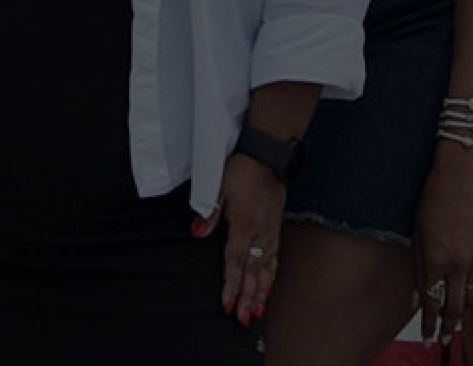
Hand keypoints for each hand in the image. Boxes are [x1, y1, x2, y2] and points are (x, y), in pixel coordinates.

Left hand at [193, 153, 284, 326]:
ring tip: (257, 310)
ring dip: (261, 290)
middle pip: (252, 270)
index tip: (227, 304)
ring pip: (266, 267)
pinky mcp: (275, 225)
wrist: (268, 154)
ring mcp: (269, 230)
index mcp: (243, 225)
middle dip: (247, 296)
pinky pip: (275, 255)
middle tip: (244, 318)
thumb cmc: (244, 169)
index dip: (231, 284)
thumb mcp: (220, 186)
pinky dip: (272, 273)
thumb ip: (210, 212)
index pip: (235, 261)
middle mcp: (258, 232)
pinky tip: (269, 284)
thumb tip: (197, 233)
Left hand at [413, 142, 472, 344]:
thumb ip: (418, 270)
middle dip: (448, 328)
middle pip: (455, 308)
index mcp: (435, 261)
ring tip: (459, 321)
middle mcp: (458, 263)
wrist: (461, 171)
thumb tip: (417, 300)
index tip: (427, 338)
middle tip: (443, 339)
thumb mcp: (417, 234)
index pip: (432, 305)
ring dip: (466, 312)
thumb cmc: (433, 198)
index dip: (429, 326)